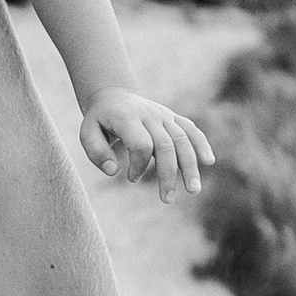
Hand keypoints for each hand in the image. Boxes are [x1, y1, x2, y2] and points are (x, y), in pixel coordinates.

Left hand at [81, 88, 215, 201]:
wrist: (113, 96)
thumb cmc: (100, 121)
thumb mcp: (86, 133)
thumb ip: (97, 152)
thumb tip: (113, 171)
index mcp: (127, 118)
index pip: (141, 144)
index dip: (138, 165)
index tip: (130, 178)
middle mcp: (149, 115)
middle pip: (165, 145)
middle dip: (168, 174)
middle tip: (167, 200)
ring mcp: (163, 115)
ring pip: (182, 139)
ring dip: (189, 166)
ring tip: (193, 190)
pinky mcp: (172, 117)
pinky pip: (190, 129)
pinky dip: (201, 144)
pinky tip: (209, 161)